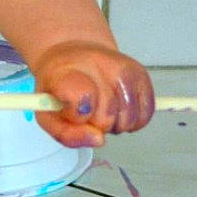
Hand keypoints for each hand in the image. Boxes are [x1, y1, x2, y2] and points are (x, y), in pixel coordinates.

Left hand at [31, 40, 154, 148]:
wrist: (73, 57)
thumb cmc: (60, 90)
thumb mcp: (49, 116)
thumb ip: (68, 134)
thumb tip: (99, 140)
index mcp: (66, 71)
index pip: (82, 97)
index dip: (80, 115)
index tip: (75, 114)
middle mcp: (97, 63)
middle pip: (107, 114)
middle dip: (98, 125)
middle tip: (89, 115)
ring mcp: (122, 67)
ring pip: (129, 117)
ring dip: (117, 125)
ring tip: (104, 114)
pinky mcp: (141, 73)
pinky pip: (146, 113)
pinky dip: (135, 122)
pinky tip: (120, 113)